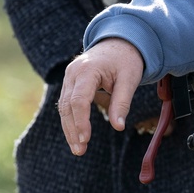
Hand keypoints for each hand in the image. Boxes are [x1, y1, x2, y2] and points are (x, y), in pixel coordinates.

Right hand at [57, 38, 143, 154]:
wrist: (119, 41)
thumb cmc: (126, 60)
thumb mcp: (130, 78)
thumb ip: (122, 102)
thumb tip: (118, 127)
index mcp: (88, 69)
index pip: (79, 99)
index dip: (80, 121)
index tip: (85, 139)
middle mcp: (73, 72)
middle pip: (67, 105)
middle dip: (72, 129)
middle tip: (80, 150)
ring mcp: (69, 76)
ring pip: (64, 106)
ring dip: (70, 127)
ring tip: (79, 148)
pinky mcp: (70, 82)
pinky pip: (67, 103)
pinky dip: (72, 119)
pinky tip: (78, 135)